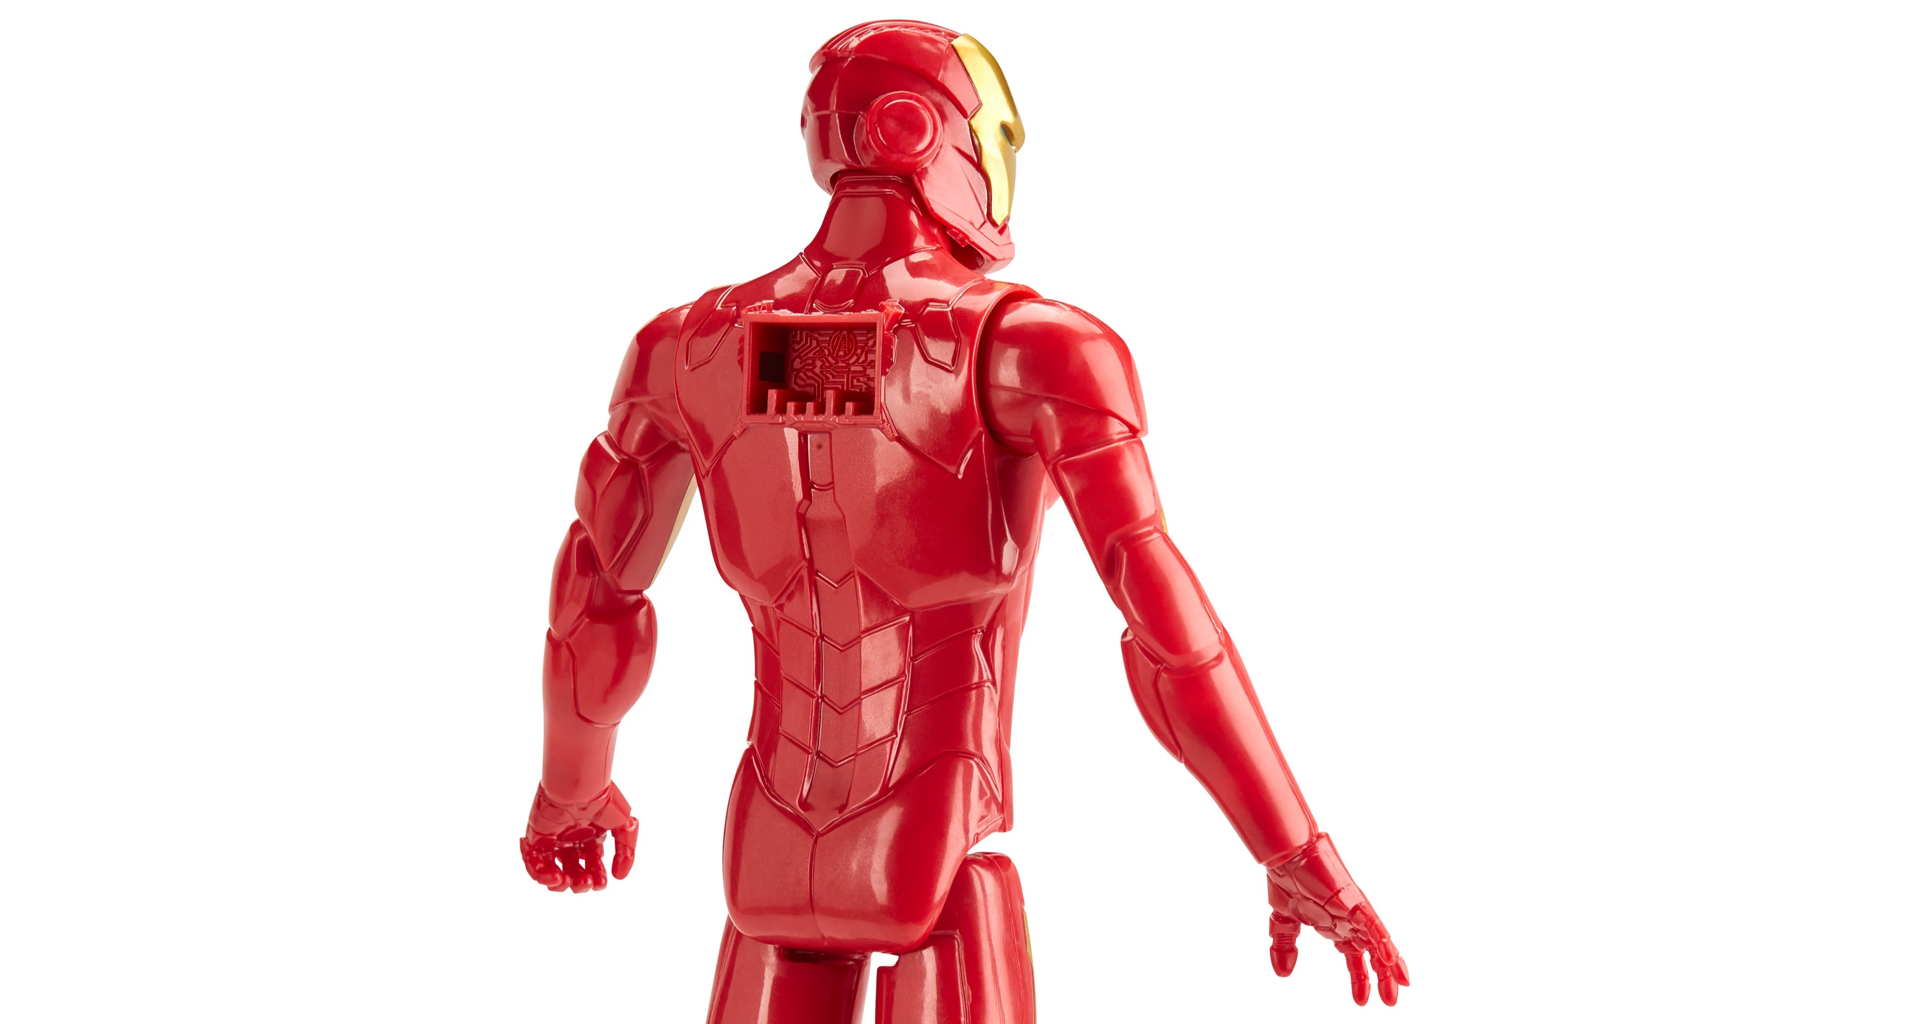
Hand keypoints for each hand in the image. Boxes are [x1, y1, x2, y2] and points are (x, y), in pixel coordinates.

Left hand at [519, 782, 638, 892]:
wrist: (579, 785)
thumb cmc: (603, 799)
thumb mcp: (625, 826)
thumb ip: (627, 851)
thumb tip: (620, 876)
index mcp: (591, 834)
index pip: (592, 863)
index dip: (597, 877)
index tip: (600, 884)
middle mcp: (571, 837)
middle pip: (572, 869)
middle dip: (579, 882)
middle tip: (584, 882)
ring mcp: (553, 838)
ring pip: (551, 869)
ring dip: (558, 883)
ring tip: (566, 882)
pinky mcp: (536, 836)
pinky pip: (532, 861)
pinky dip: (538, 873)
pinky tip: (551, 875)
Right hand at [1266, 833, 1409, 1005]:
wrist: (1286, 855)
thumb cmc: (1288, 878)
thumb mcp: (1283, 921)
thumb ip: (1285, 946)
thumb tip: (1282, 971)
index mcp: (1334, 925)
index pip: (1353, 956)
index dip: (1360, 978)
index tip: (1362, 1000)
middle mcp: (1348, 921)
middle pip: (1372, 954)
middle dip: (1382, 977)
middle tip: (1390, 1001)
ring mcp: (1353, 912)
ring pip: (1379, 942)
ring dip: (1390, 964)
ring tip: (1401, 984)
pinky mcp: (1353, 902)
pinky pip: (1373, 924)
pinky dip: (1382, 941)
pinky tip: (1391, 959)